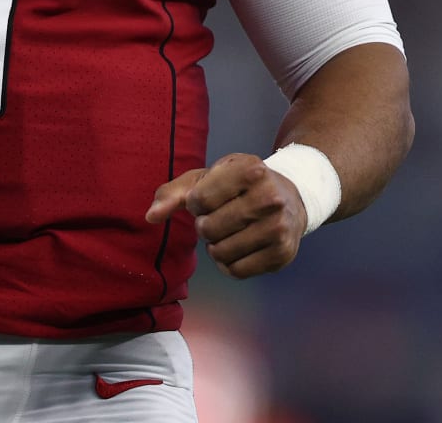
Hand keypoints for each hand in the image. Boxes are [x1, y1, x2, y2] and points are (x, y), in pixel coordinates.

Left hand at [145, 152, 307, 279]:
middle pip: (209, 229)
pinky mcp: (282, 254)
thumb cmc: (240, 185)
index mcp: (250, 169)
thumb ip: (174, 193)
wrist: (290, 199)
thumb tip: (150, 216)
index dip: (196, 203)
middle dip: (206, 226)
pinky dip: (229, 263)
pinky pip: (236, 271)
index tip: (208, 198)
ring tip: (229, 232)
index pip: (199, 200)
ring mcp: (279, 227)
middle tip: (220, 217)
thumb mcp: (208, 177)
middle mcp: (270, 197)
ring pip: (221, 253)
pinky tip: (239, 248)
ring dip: (216, 246)